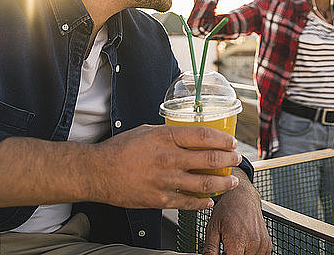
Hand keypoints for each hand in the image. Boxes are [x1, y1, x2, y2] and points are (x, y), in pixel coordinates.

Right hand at [93, 125, 241, 209]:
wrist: (97, 172)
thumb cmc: (119, 149)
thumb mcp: (147, 131)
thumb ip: (170, 133)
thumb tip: (189, 135)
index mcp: (166, 137)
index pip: (204, 135)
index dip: (223, 139)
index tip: (232, 142)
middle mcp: (169, 158)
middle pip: (210, 159)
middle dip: (229, 160)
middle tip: (237, 160)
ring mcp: (165, 181)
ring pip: (205, 184)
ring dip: (223, 183)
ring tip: (232, 182)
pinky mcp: (160, 200)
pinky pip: (189, 203)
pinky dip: (203, 203)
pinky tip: (210, 200)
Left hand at [203, 169, 271, 254]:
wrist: (242, 196)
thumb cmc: (227, 209)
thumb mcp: (212, 228)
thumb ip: (210, 249)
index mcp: (238, 238)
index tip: (222, 251)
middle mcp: (253, 241)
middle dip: (233, 254)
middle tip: (226, 247)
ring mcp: (262, 243)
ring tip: (235, 244)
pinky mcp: (267, 244)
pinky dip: (251, 254)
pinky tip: (244, 245)